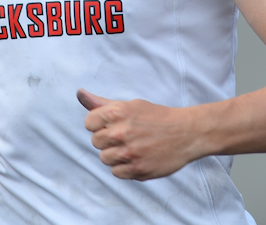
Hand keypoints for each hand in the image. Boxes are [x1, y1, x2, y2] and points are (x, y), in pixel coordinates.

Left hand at [77, 88, 198, 180]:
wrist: (186, 133)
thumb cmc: (156, 117)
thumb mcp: (130, 105)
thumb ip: (101, 103)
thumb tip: (79, 93)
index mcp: (117, 113)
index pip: (89, 123)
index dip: (99, 124)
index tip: (113, 124)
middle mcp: (121, 132)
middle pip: (95, 141)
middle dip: (107, 139)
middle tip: (126, 135)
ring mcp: (129, 153)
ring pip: (104, 158)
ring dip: (115, 154)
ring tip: (132, 146)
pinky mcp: (137, 170)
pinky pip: (116, 172)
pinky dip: (124, 167)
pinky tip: (137, 157)